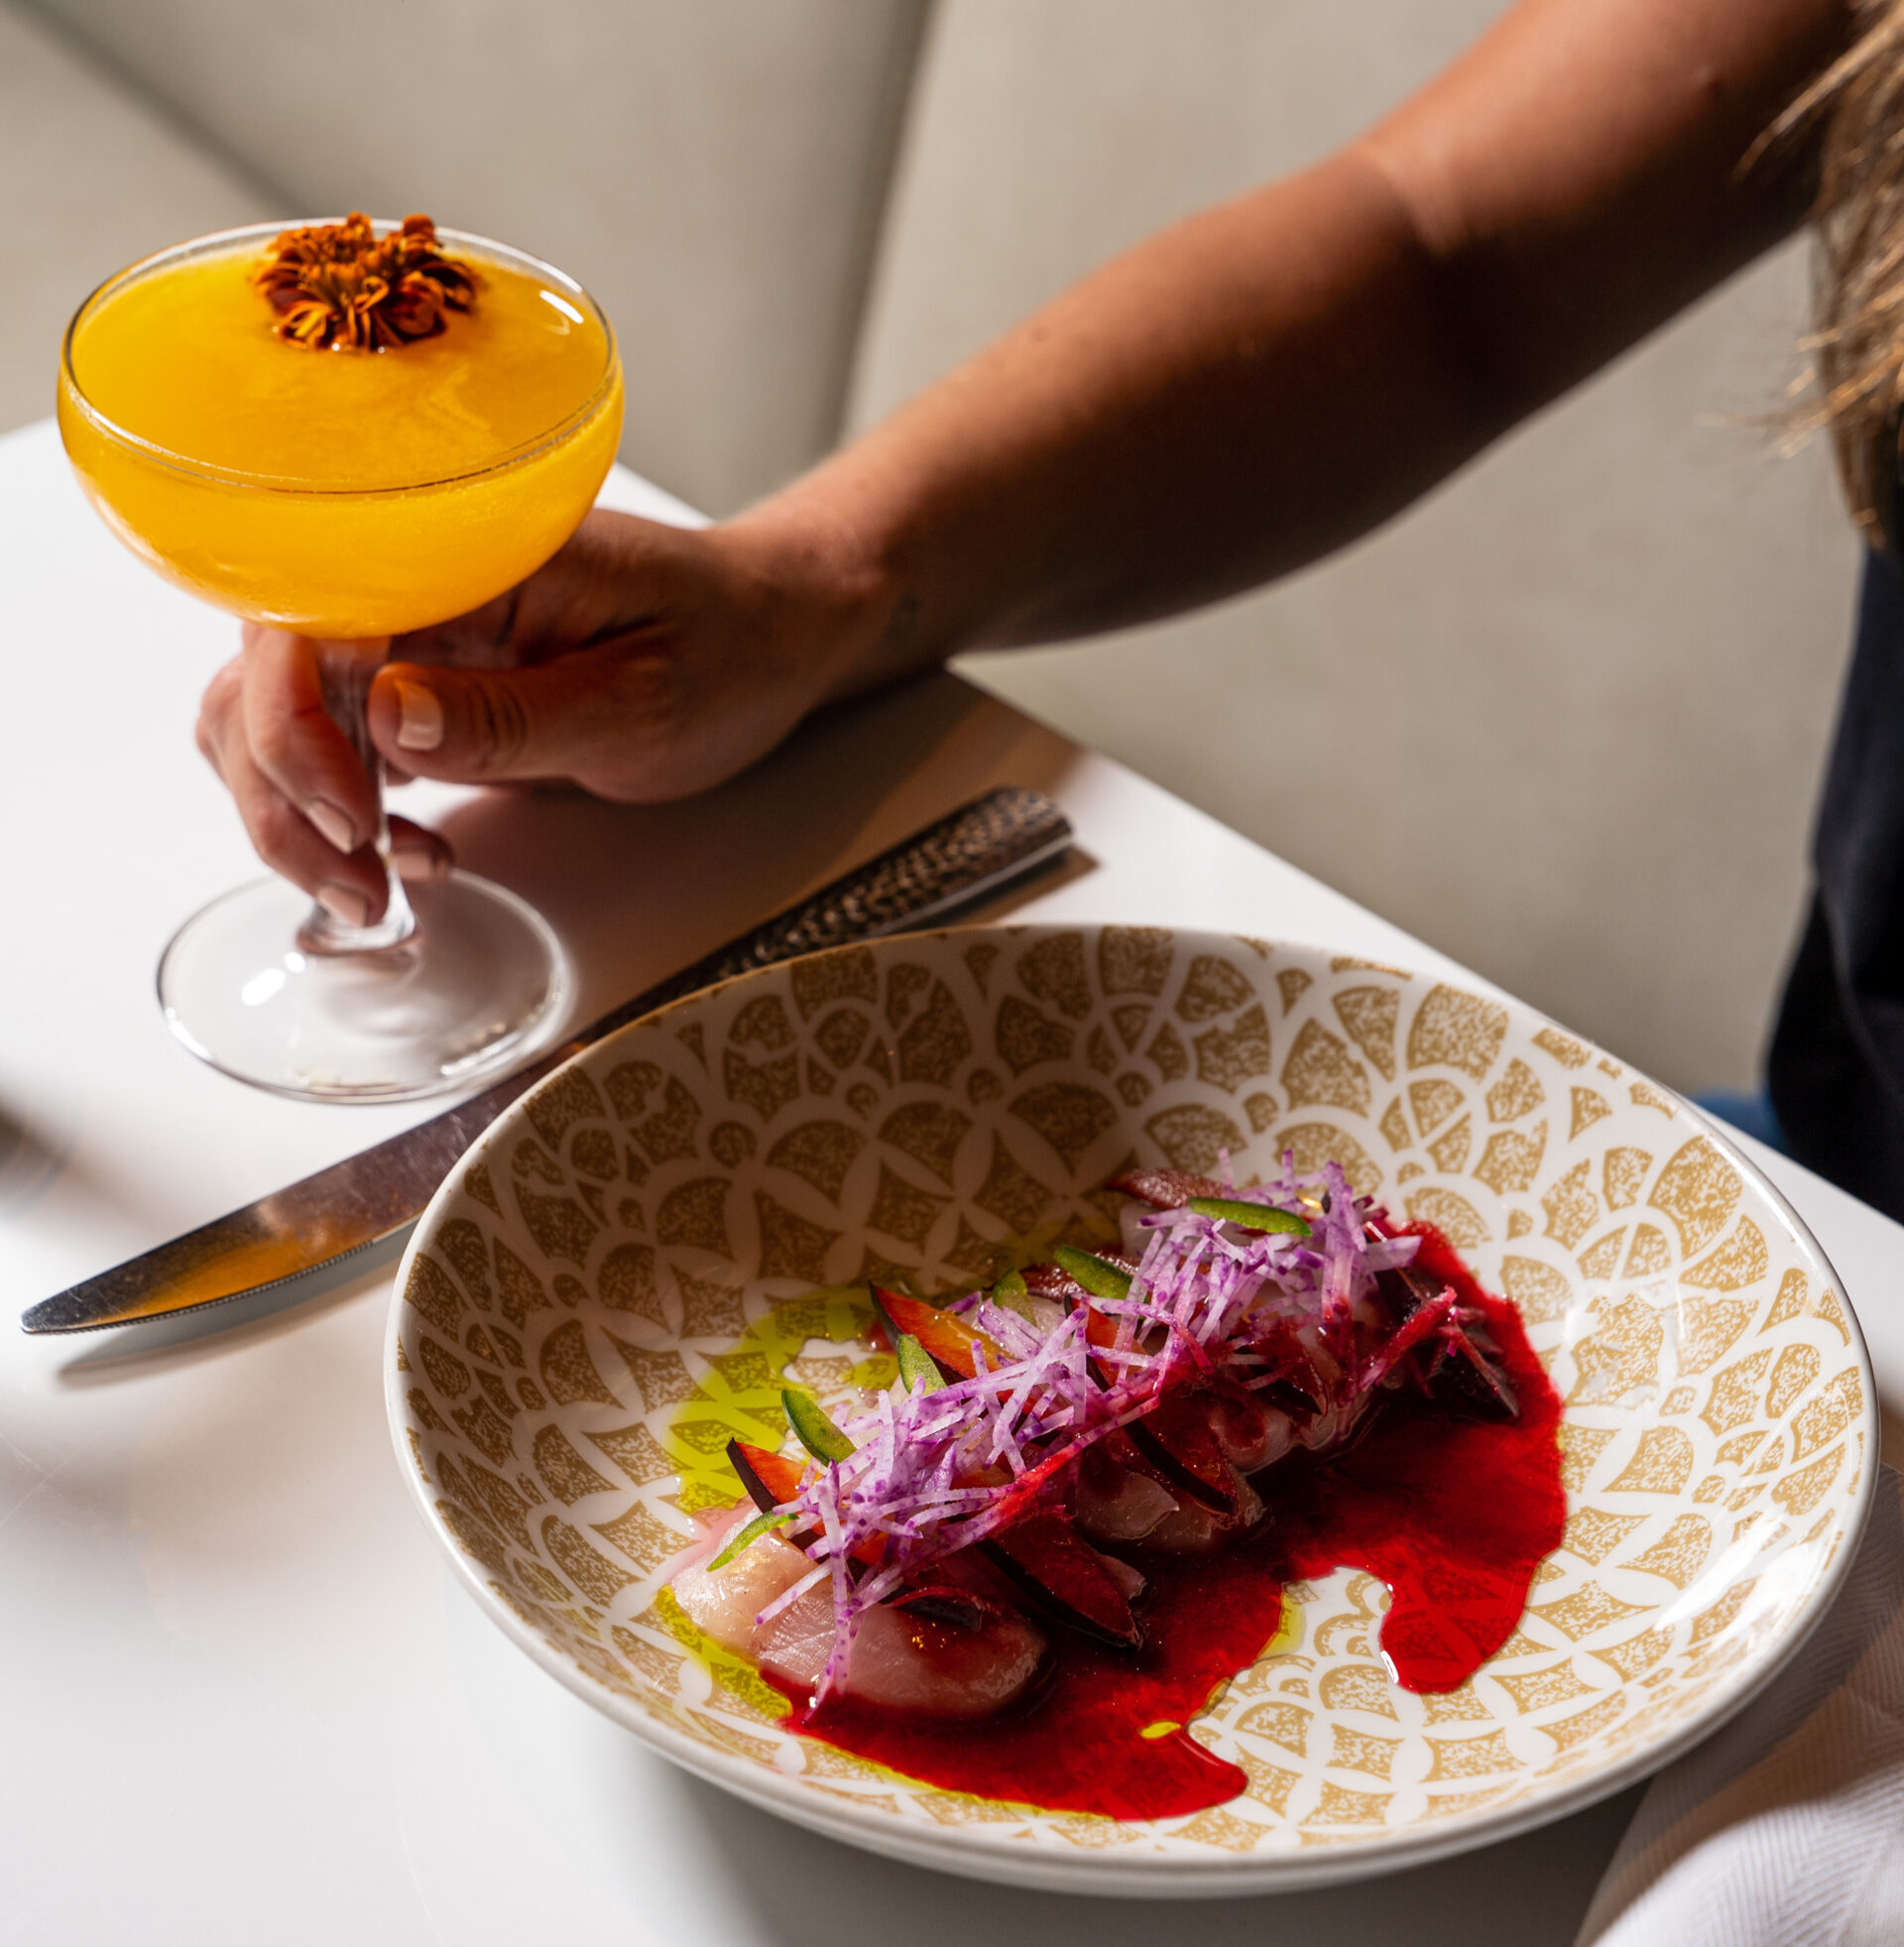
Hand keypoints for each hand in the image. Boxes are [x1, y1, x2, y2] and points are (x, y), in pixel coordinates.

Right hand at [195, 507, 881, 922]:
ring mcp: (409, 640)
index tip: (359, 821)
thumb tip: (386, 717)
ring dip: (295, 817)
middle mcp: (415, 587)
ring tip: (380, 888)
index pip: (305, 616)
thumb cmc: (727, 648)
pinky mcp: (418, 689)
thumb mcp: (642, 700)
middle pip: (263, 678)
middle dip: (286, 795)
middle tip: (367, 887)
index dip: (295, 726)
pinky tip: (405, 856)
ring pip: (271, 720)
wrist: (768, 636)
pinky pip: (327, 747)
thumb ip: (514, 714)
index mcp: (463, 557)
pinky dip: (337, 817)